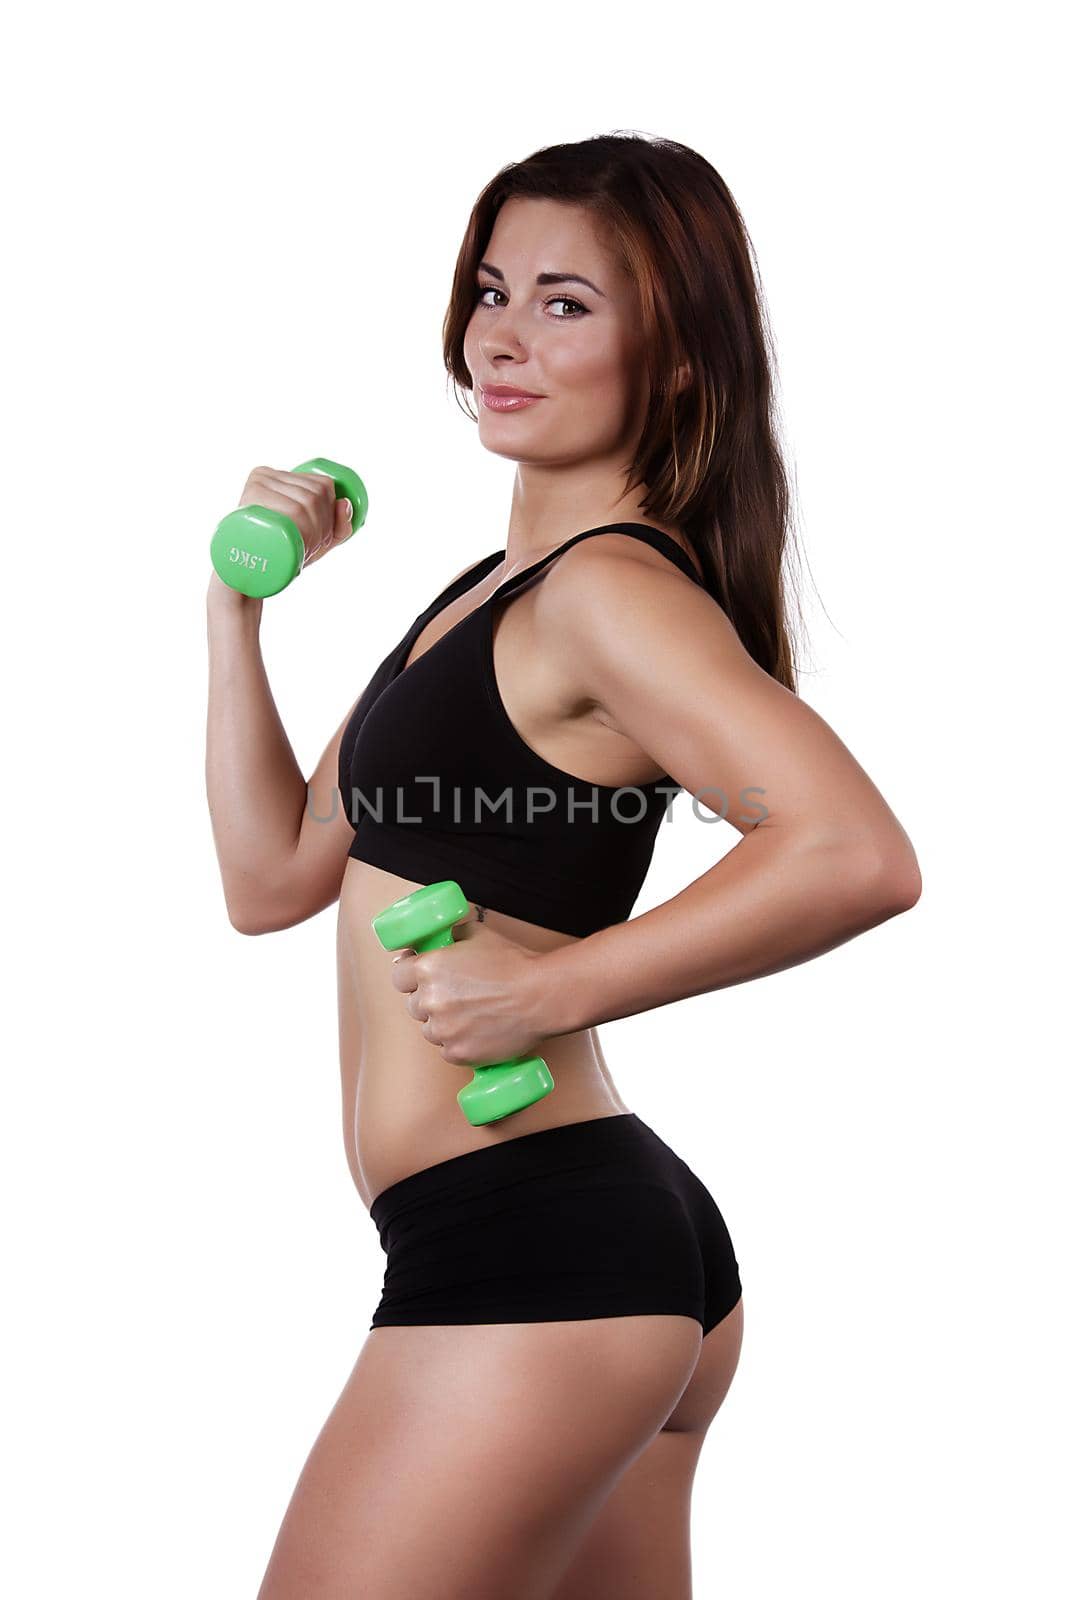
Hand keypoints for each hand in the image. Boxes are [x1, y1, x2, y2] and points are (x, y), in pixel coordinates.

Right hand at [235, 464, 354, 573]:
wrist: (247, 575)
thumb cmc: (282, 555)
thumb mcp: (316, 541)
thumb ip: (338, 528)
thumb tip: (345, 503)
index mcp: (281, 476)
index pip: (322, 485)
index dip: (331, 512)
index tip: (323, 537)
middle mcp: (266, 475)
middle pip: (314, 495)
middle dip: (324, 526)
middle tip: (312, 548)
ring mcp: (256, 485)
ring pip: (304, 504)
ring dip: (315, 531)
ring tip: (306, 548)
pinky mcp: (248, 499)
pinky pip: (289, 510)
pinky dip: (304, 528)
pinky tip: (301, 543)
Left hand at [389, 909, 549, 1067]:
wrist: (541, 996)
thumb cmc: (514, 964)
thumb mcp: (479, 933)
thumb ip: (453, 934)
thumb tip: (442, 935)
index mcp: (429, 968)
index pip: (398, 976)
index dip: (408, 975)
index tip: (416, 977)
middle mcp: (430, 1000)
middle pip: (413, 1005)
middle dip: (428, 1000)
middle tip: (454, 996)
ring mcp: (443, 1030)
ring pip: (430, 1030)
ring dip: (443, 1024)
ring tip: (470, 1015)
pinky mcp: (458, 1053)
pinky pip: (447, 1050)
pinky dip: (458, 1044)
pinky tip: (476, 1032)